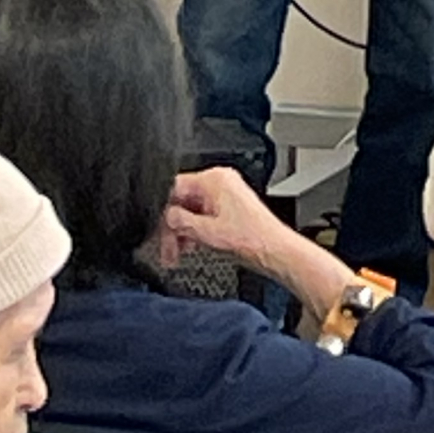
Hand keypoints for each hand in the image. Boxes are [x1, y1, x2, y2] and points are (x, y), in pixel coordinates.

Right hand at [163, 169, 350, 317]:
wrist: (277, 253)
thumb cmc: (253, 240)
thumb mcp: (206, 232)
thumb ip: (180, 222)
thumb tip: (166, 217)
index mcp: (215, 179)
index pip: (173, 188)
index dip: (162, 212)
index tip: (156, 231)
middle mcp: (221, 182)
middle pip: (181, 201)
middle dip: (172, 227)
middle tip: (166, 249)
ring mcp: (226, 195)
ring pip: (191, 210)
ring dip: (182, 232)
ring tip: (178, 253)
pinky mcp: (230, 209)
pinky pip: (203, 216)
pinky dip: (195, 232)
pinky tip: (192, 247)